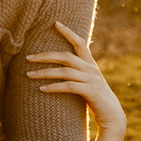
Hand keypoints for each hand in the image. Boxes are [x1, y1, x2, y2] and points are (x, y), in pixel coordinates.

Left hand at [28, 23, 127, 140]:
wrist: (113, 117)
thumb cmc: (96, 101)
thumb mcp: (87, 83)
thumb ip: (77, 74)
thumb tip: (61, 69)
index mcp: (91, 65)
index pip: (80, 43)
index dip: (68, 32)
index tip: (56, 23)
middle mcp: (91, 69)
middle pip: (66, 56)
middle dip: (46, 55)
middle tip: (28, 57)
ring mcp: (92, 80)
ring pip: (64, 71)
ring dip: (45, 72)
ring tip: (29, 75)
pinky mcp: (91, 92)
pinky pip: (68, 86)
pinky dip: (54, 87)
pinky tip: (41, 89)